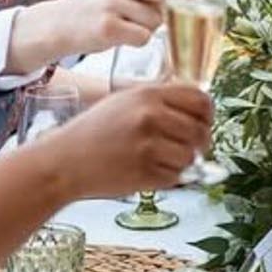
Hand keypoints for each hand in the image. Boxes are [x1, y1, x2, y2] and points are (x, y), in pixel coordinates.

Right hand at [15, 0, 174, 68]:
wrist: (58, 23)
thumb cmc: (97, 5)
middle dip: (168, 10)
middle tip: (155, 17)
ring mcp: (112, 3)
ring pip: (157, 20)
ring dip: (149, 29)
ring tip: (128, 26)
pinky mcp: (107, 27)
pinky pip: (143, 38)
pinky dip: (138, 41)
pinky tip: (121, 37)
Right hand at [38, 83, 211, 198]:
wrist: (64, 161)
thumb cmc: (93, 131)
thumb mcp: (125, 100)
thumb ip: (160, 99)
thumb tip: (198, 107)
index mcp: (149, 94)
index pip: (200, 99)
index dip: (207, 114)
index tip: (203, 122)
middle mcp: (151, 116)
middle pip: (201, 131)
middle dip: (200, 143)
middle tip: (190, 148)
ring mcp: (148, 146)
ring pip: (191, 157)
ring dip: (183, 163)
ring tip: (162, 159)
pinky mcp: (144, 173)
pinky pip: (176, 177)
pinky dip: (169, 178)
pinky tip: (149, 171)